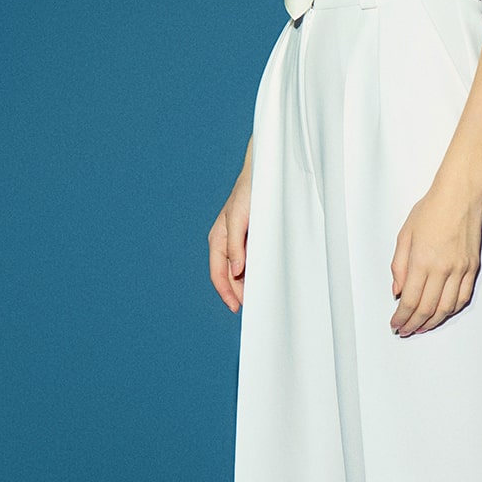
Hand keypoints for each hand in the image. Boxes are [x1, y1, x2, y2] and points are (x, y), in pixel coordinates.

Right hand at [208, 159, 252, 311]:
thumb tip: (235, 272)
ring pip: (238, 270)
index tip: (238, 308)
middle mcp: (225, 242)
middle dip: (237, 293)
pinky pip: (248, 261)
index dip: (227, 293)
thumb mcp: (239, 218)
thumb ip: (236, 245)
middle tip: (253, 307)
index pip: (218, 274)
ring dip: (246, 284)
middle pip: (228, 276)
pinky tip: (263, 279)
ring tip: (259, 297)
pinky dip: (253, 272)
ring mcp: (237, 241)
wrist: (264, 173)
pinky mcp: (249, 237)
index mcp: (218, 239)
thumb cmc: (249, 192)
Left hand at [390, 177, 481, 335]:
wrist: (460, 196)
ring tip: (421, 328)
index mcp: (422, 261)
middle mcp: (442, 269)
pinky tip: (441, 314)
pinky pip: (462, 297)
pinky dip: (450, 310)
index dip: (401, 317)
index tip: (395, 324)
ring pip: (446, 308)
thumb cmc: (430, 210)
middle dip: (413, 325)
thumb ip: (399, 266)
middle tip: (404, 331)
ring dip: (432, 322)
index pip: (410, 301)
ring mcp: (460, 270)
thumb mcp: (404, 234)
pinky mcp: (472, 268)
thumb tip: (397, 292)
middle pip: (427, 309)